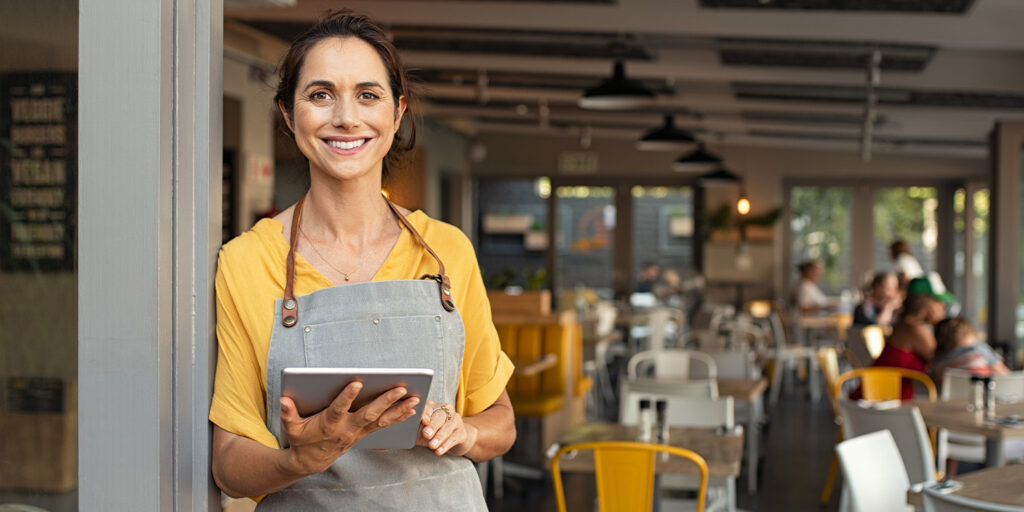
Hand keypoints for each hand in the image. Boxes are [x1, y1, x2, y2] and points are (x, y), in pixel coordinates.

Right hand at [279, 381, 419, 475]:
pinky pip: (384, 425)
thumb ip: (288, 413)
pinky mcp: (364, 433)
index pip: (339, 408)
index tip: (357, 382)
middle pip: (369, 413)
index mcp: (329, 423)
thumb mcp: (291, 427)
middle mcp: (347, 428)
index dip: (347, 396)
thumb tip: (284, 400)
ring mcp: (358, 432)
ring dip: (399, 409)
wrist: (311, 461)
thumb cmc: (301, 439)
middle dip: (385, 401)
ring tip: (415, 398)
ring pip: (381, 420)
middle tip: (400, 388)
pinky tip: (412, 409)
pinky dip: (398, 417)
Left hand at [417, 401, 477, 456]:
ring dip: (439, 437)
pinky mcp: (462, 432)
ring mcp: (455, 420)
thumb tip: (408, 430)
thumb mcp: (421, 430)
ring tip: (432, 446)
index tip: (423, 421)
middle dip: (433, 426)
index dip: (426, 414)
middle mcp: (446, 410)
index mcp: (433, 406)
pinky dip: (445, 445)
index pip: (428, 408)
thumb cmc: (431, 433)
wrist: (451, 440)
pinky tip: (439, 451)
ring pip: (448, 427)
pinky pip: (453, 438)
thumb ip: (416, 428)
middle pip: (439, 416)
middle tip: (426, 434)